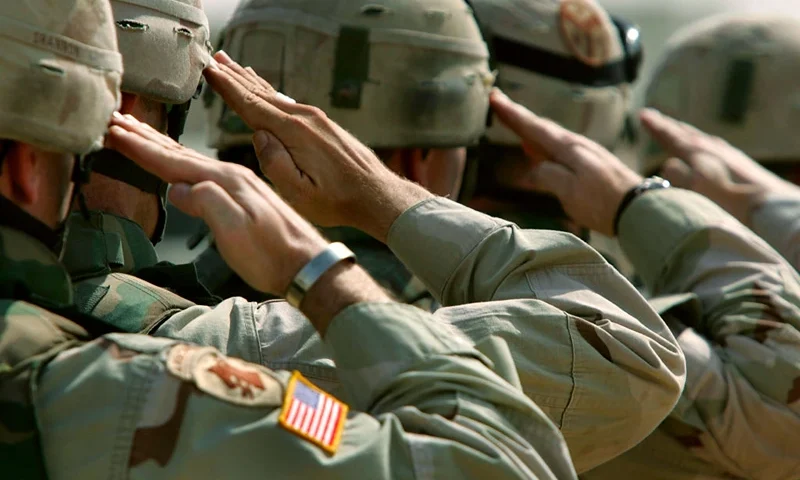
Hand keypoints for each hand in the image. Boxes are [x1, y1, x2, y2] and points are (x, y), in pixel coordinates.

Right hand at [105, 112, 328, 296]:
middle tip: (116, 120)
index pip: (174, 160)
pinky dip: (187, 161)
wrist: (309, 266)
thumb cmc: (273, 255)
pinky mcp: (246, 196)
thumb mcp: (236, 232)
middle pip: (181, 152)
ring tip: (140, 131)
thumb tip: (176, 187)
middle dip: (146, 137)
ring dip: (164, 144)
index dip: (141, 147)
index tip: (112, 130)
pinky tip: (183, 162)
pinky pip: (207, 169)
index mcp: (227, 181)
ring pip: (194, 158)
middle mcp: (233, 175)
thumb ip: (207, 204)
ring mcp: (241, 184)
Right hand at [203, 51, 430, 241]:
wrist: (377, 195)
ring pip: (275, 95)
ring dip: (251, 81)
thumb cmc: (339, 200)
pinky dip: (270, 92)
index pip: (251, 105)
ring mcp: (316, 118)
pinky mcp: (323, 124)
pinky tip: (266, 90)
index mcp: (294, 133)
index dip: (227, 87)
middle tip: (214, 59)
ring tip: (233, 66)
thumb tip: (259, 137)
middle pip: (260, 93)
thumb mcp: (300, 193)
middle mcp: (304, 118)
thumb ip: (274, 164)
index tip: (209, 71)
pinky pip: (288, 102)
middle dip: (234, 76)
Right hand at [489, 89, 641, 235]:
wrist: (641, 209)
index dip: (513, 114)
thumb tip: (532, 168)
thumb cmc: (603, 202)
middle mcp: (578, 145)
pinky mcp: (593, 164)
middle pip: (542, 128)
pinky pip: (561, 149)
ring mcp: (587, 153)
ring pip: (552, 137)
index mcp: (569, 148)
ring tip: (514, 123)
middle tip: (498, 104)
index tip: (494, 97)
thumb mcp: (569, 192)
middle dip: (519, 117)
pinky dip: (544, 145)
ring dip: (531, 130)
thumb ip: (548, 175)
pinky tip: (540, 151)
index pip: (534, 128)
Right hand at [640, 108, 799, 225]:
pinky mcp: (742, 165)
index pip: (671, 136)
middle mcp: (713, 149)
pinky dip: (703, 143)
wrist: (772, 208)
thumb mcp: (698, 191)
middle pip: (686, 133)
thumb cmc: (732, 204)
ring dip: (686, 133)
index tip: (643, 115)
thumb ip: (679, 177)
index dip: (656, 127)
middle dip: (669, 126)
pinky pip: (714, 147)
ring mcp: (729, 155)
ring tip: (678, 129)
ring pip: (701, 139)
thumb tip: (666, 164)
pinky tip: (709, 149)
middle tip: (655, 117)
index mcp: (698, 153)